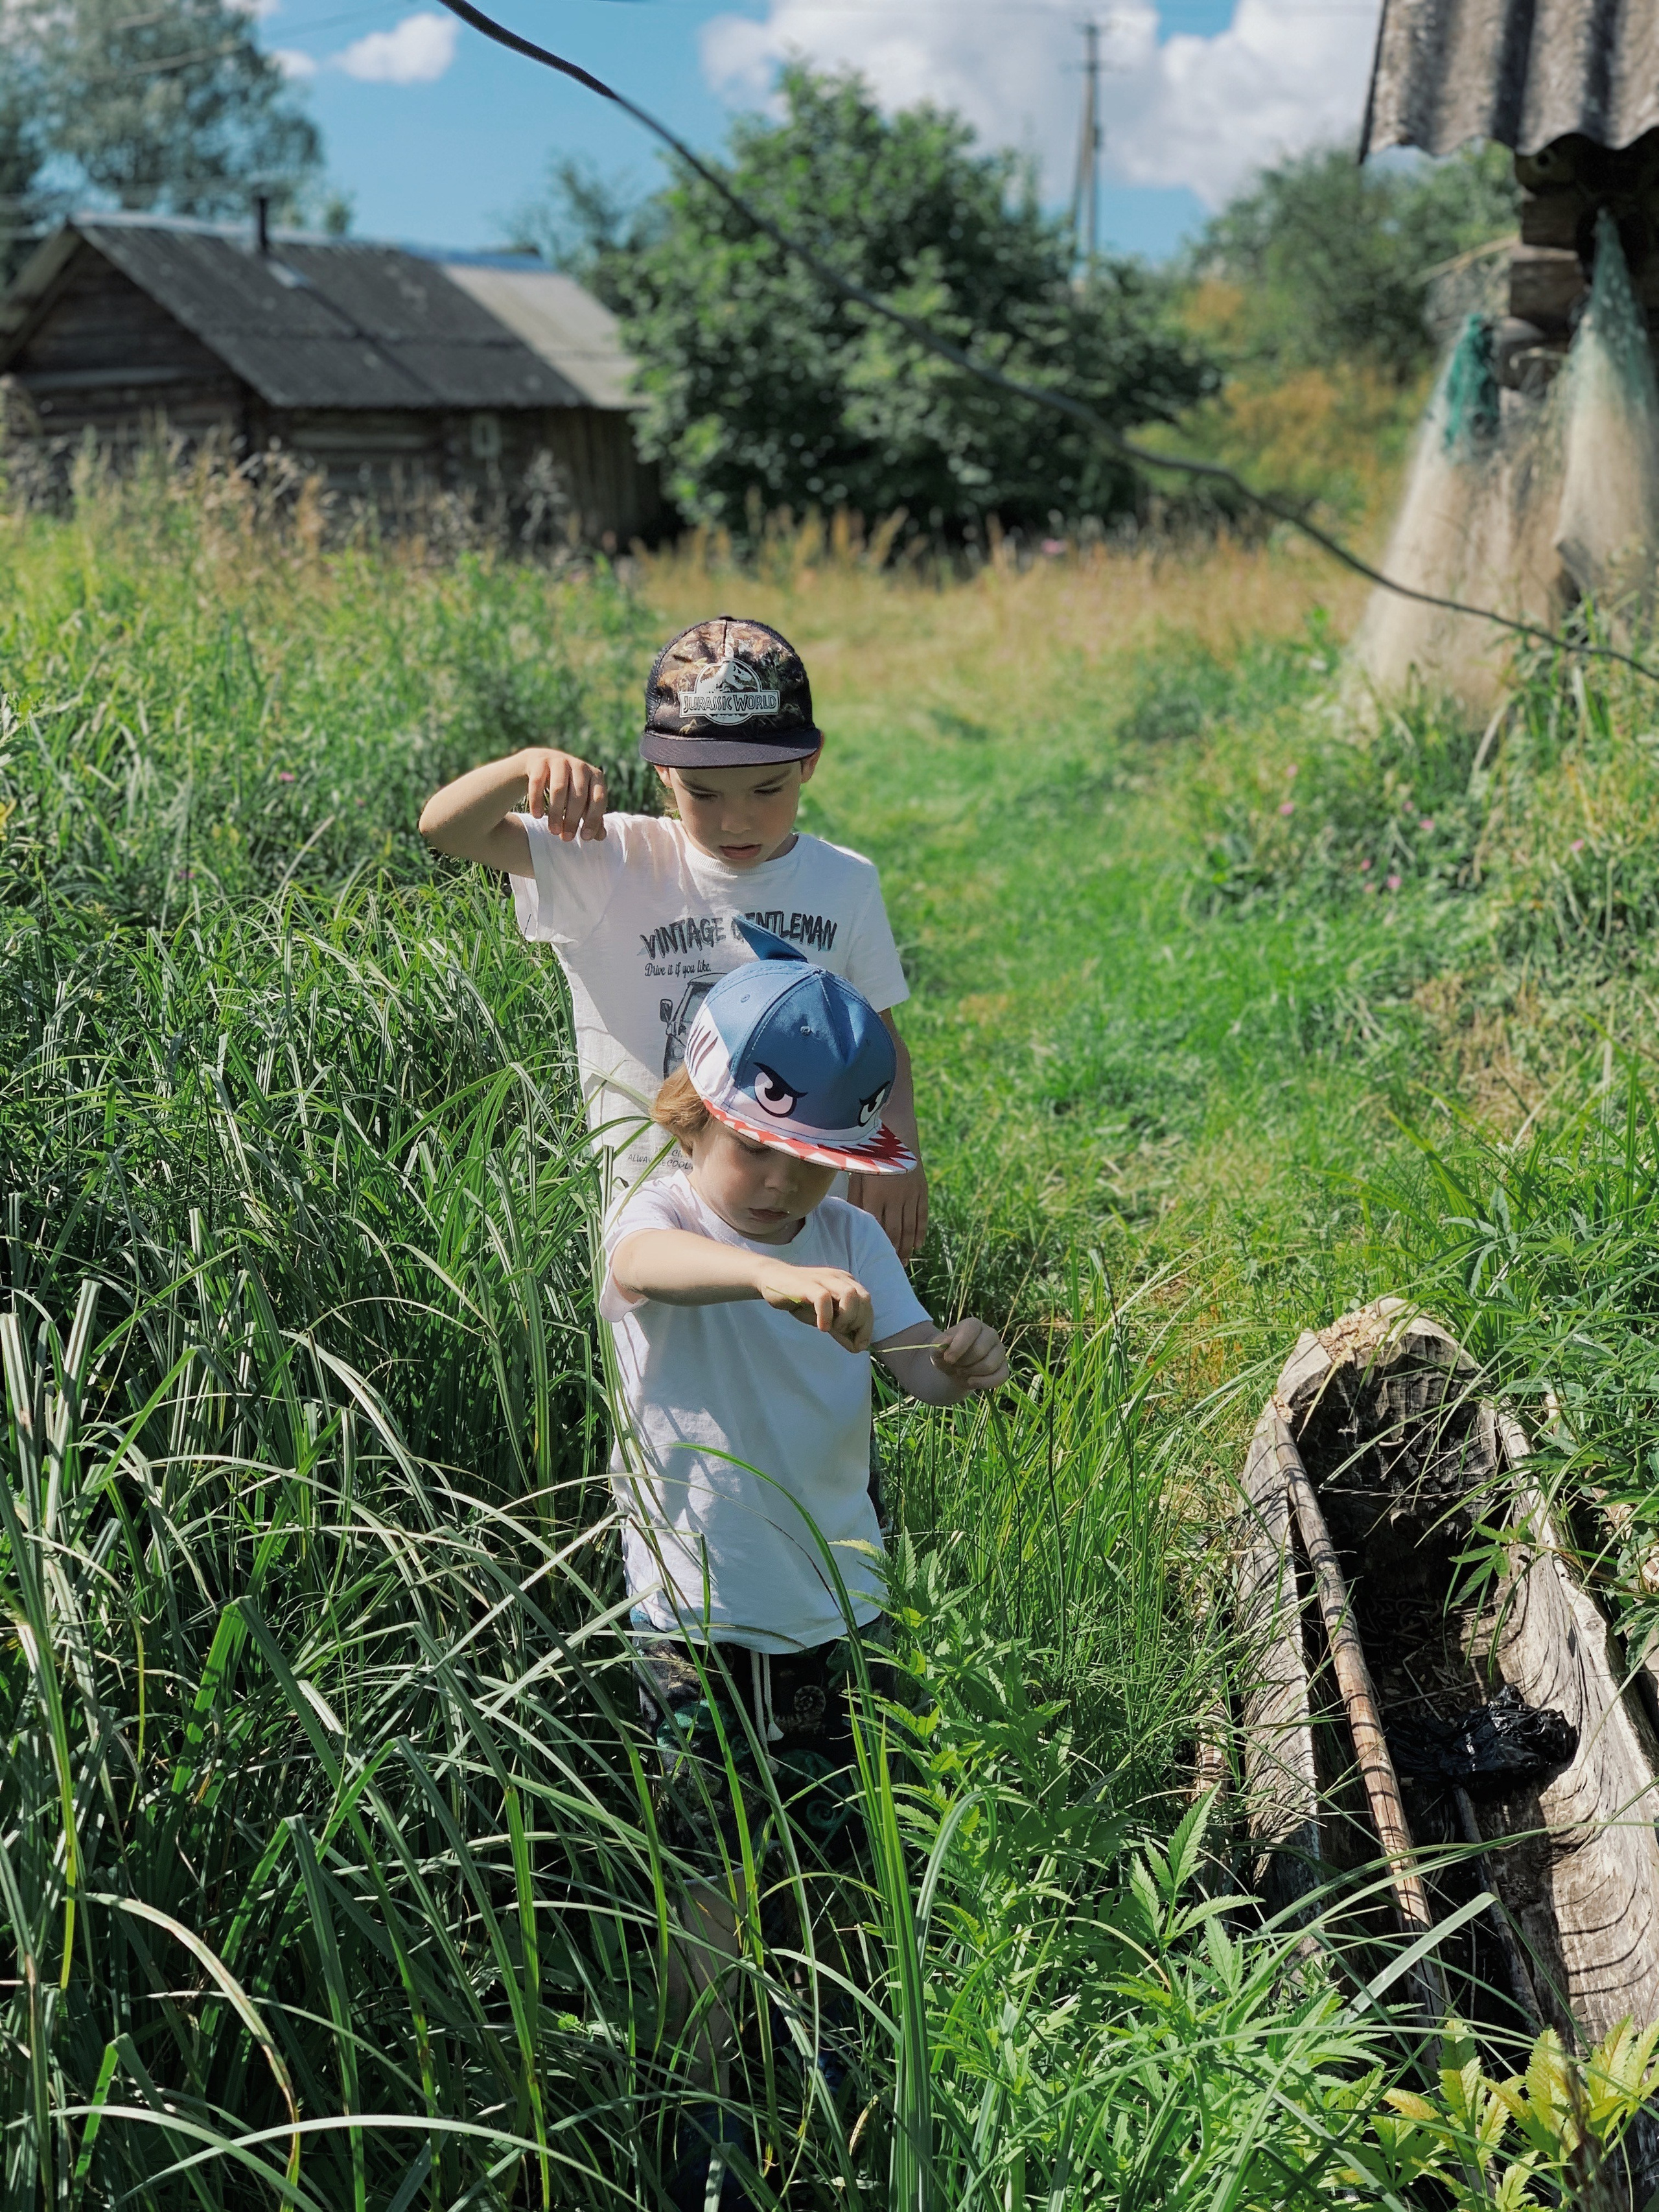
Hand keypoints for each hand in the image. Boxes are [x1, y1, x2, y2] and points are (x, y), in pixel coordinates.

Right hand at [522, 747, 607, 841]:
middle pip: (578, 796)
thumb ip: (591, 817)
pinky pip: (537, 782)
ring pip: (559, 789)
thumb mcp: (582, 801)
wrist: (541, 764)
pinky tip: (537, 816)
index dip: (593, 819)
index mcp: (595, 776)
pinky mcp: (539, 761)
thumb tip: (601, 837)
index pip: (598, 799)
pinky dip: (537, 800)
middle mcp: (579, 766)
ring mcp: (559, 761)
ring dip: (556, 813)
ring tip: (554, 831)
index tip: (584, 837)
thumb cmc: (568, 788)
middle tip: (566, 838)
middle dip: (572, 820)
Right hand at [756, 1262, 872, 1351]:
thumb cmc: (800, 1299)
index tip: (859, 1344)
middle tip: (843, 1334)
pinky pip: (824, 1298)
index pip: (868, 1304)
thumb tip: (858, 1348)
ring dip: (846, 1317)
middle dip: (860, 1323)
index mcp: (847, 1283)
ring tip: (832, 1327)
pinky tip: (821, 1327)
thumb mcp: (824, 1318)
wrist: (772, 1280)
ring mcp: (824, 1280)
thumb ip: (841, 1331)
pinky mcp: (808, 1285)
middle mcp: (839, 1279)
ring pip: (850, 1295)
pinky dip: (826, 1316)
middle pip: (864, 1299)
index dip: (868, 1327)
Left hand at [849, 1161, 928, 1264]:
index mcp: (876, 1195)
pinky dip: (920, 1232)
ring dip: (908, 1246)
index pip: (878, 1228)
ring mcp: (911, 1194)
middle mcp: (895, 1198)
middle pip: (896, 1232)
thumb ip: (856, 1200)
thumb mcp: (858, 1176)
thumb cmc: (870, 1156)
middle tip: (894, 1267)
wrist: (896, 1134)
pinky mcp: (921, 1190)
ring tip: (905, 1261)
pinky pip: (922, 1215)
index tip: (877, 1259)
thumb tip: (854, 1222)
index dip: (879, 1246)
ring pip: (910, 1227)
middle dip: (895, 1252)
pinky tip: (918, 1245)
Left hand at [931, 1318, 1007, 1393]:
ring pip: (989, 1365)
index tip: (948, 1359)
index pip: (971, 1330)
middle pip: (980, 1350)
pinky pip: (1000, 1377)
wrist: (956, 1370)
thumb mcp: (936, 1350)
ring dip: (971, 1373)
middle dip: (963, 1363)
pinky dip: (982, 1383)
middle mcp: (990, 1334)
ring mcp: (1000, 1350)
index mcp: (973, 1325)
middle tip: (955, 1366)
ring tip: (962, 1371)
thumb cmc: (947, 1355)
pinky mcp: (1004, 1367)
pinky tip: (971, 1382)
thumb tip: (945, 1343)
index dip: (958, 1346)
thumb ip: (938, 1344)